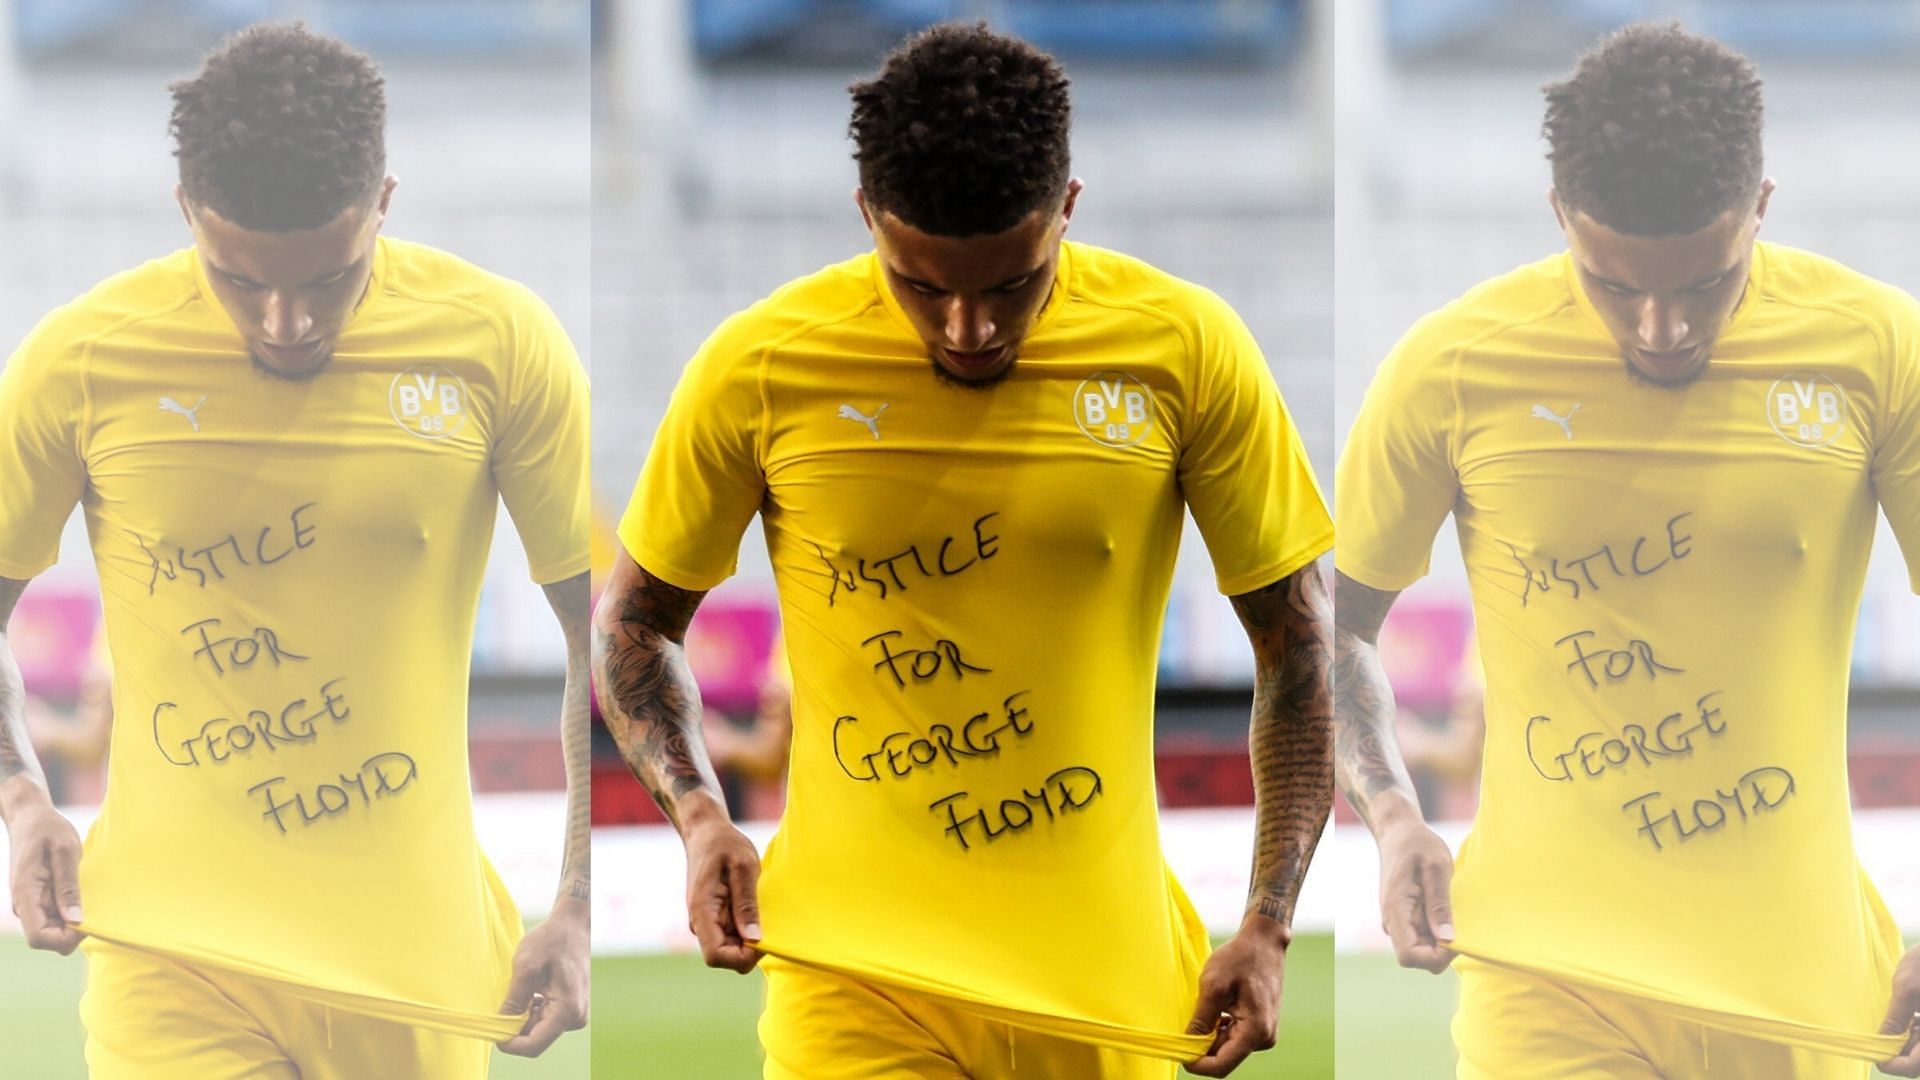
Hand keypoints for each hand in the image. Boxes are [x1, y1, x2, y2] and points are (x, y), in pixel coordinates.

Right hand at [3, 781, 83, 954]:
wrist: (30, 817)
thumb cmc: (48, 829)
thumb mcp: (65, 851)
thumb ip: (68, 886)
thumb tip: (75, 920)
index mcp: (25, 895)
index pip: (39, 938)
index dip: (65, 938)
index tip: (88, 920)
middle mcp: (24, 905)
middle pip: (47, 938)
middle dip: (72, 931)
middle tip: (93, 904)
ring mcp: (29, 903)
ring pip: (52, 929)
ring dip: (72, 920)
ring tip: (87, 892)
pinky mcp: (38, 899)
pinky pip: (54, 916)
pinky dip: (70, 910)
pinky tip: (81, 891)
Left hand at [497, 895, 589, 1056]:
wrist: (573, 925)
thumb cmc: (551, 941)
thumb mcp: (525, 967)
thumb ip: (513, 1000)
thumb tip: (500, 1026)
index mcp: (568, 1011)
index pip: (533, 1046)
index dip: (509, 1044)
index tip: (492, 1028)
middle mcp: (576, 1018)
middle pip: (535, 1039)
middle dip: (515, 1026)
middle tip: (506, 998)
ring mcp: (575, 1014)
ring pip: (538, 1029)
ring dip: (523, 1015)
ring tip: (522, 987)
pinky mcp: (571, 1009)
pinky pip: (545, 1019)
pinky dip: (531, 1009)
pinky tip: (532, 988)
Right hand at [683, 815, 761, 972]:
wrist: (705, 832)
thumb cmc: (724, 844)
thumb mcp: (743, 867)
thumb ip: (747, 903)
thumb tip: (754, 938)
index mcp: (702, 912)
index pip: (716, 957)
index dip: (742, 957)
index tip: (763, 937)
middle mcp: (700, 923)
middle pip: (725, 957)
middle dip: (749, 948)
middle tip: (767, 918)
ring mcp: (706, 922)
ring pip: (730, 948)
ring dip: (749, 936)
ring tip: (759, 906)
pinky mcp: (714, 917)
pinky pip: (731, 935)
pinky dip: (747, 927)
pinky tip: (754, 905)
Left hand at [1184, 914, 1287, 1076]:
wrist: (1263, 942)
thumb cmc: (1240, 958)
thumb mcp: (1213, 986)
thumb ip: (1201, 1019)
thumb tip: (1188, 1045)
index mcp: (1255, 1031)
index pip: (1222, 1066)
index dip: (1198, 1064)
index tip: (1179, 1052)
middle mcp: (1263, 1038)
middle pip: (1224, 1056)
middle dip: (1202, 1045)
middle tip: (1188, 1019)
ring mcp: (1263, 1033)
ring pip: (1227, 1046)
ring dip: (1210, 1033)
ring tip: (1206, 1005)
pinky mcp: (1259, 1025)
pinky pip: (1233, 1036)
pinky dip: (1219, 1026)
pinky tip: (1217, 1006)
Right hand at [1376, 816, 1454, 972]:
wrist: (1399, 832)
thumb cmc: (1418, 844)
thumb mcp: (1436, 867)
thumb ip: (1440, 904)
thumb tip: (1447, 939)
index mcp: (1395, 911)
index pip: (1409, 957)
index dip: (1436, 956)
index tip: (1456, 936)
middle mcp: (1392, 922)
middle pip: (1418, 957)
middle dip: (1442, 948)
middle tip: (1458, 919)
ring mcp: (1398, 922)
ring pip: (1423, 949)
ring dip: (1442, 938)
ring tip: (1451, 906)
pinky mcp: (1406, 919)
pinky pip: (1424, 937)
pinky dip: (1439, 930)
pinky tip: (1446, 906)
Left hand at [1879, 945, 1919, 1075]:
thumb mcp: (1907, 989)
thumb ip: (1895, 1017)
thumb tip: (1881, 1039)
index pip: (1915, 1066)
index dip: (1894, 1065)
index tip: (1875, 1057)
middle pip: (1917, 1058)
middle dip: (1897, 1053)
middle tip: (1874, 1043)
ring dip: (1903, 1042)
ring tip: (1884, 1029)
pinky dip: (1910, 1030)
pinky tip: (1899, 1019)